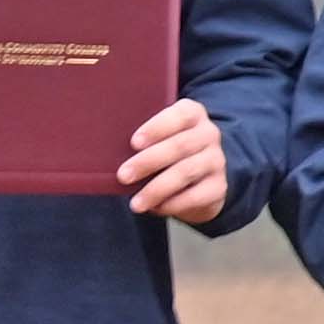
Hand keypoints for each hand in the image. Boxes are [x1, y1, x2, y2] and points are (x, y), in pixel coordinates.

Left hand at [117, 99, 228, 222]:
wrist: (203, 174)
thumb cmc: (168, 148)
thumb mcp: (160, 134)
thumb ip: (143, 135)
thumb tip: (104, 147)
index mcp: (193, 114)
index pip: (180, 115)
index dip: (156, 128)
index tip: (134, 143)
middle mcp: (209, 135)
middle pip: (180, 146)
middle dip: (148, 162)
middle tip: (123, 176)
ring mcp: (216, 161)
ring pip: (186, 172)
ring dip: (157, 189)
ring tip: (135, 203)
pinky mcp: (219, 186)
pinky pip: (196, 196)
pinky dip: (173, 204)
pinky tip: (155, 208)